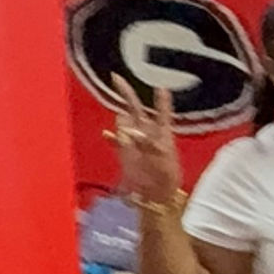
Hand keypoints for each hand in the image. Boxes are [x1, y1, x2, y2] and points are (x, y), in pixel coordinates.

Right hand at [106, 77, 183, 204]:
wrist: (156, 197)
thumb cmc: (165, 178)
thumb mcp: (162, 159)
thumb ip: (148, 144)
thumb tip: (132, 131)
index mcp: (162, 133)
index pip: (161, 112)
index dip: (160, 99)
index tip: (160, 86)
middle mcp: (146, 133)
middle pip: (135, 108)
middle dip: (126, 93)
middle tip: (116, 77)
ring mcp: (133, 142)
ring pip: (124, 122)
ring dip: (122, 120)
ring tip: (124, 126)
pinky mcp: (124, 152)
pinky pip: (115, 140)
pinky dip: (111, 136)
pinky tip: (107, 134)